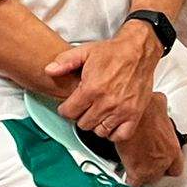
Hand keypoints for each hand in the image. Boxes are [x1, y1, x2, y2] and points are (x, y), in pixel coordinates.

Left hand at [45, 26, 159, 140]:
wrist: (138, 52)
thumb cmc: (112, 52)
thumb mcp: (85, 51)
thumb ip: (64, 62)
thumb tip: (48, 70)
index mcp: (92, 88)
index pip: (69, 112)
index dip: (66, 109)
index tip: (69, 106)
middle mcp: (106, 102)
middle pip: (83, 124)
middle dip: (80, 116)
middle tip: (84, 106)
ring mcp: (122, 110)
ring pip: (100, 131)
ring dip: (96, 124)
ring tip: (96, 112)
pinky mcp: (135, 115)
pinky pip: (120, 135)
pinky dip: (113, 132)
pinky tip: (110, 121)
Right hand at [113, 93, 185, 186]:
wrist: (129, 117)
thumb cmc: (142, 109)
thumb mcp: (159, 103)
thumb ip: (162, 109)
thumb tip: (159, 102)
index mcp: (172, 147)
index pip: (177, 166)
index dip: (168, 164)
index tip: (162, 160)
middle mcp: (165, 160)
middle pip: (162, 174)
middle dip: (153, 168)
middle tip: (144, 159)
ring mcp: (152, 169)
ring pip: (148, 180)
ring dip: (142, 173)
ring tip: (133, 163)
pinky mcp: (137, 173)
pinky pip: (133, 184)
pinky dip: (129, 180)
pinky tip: (125, 174)